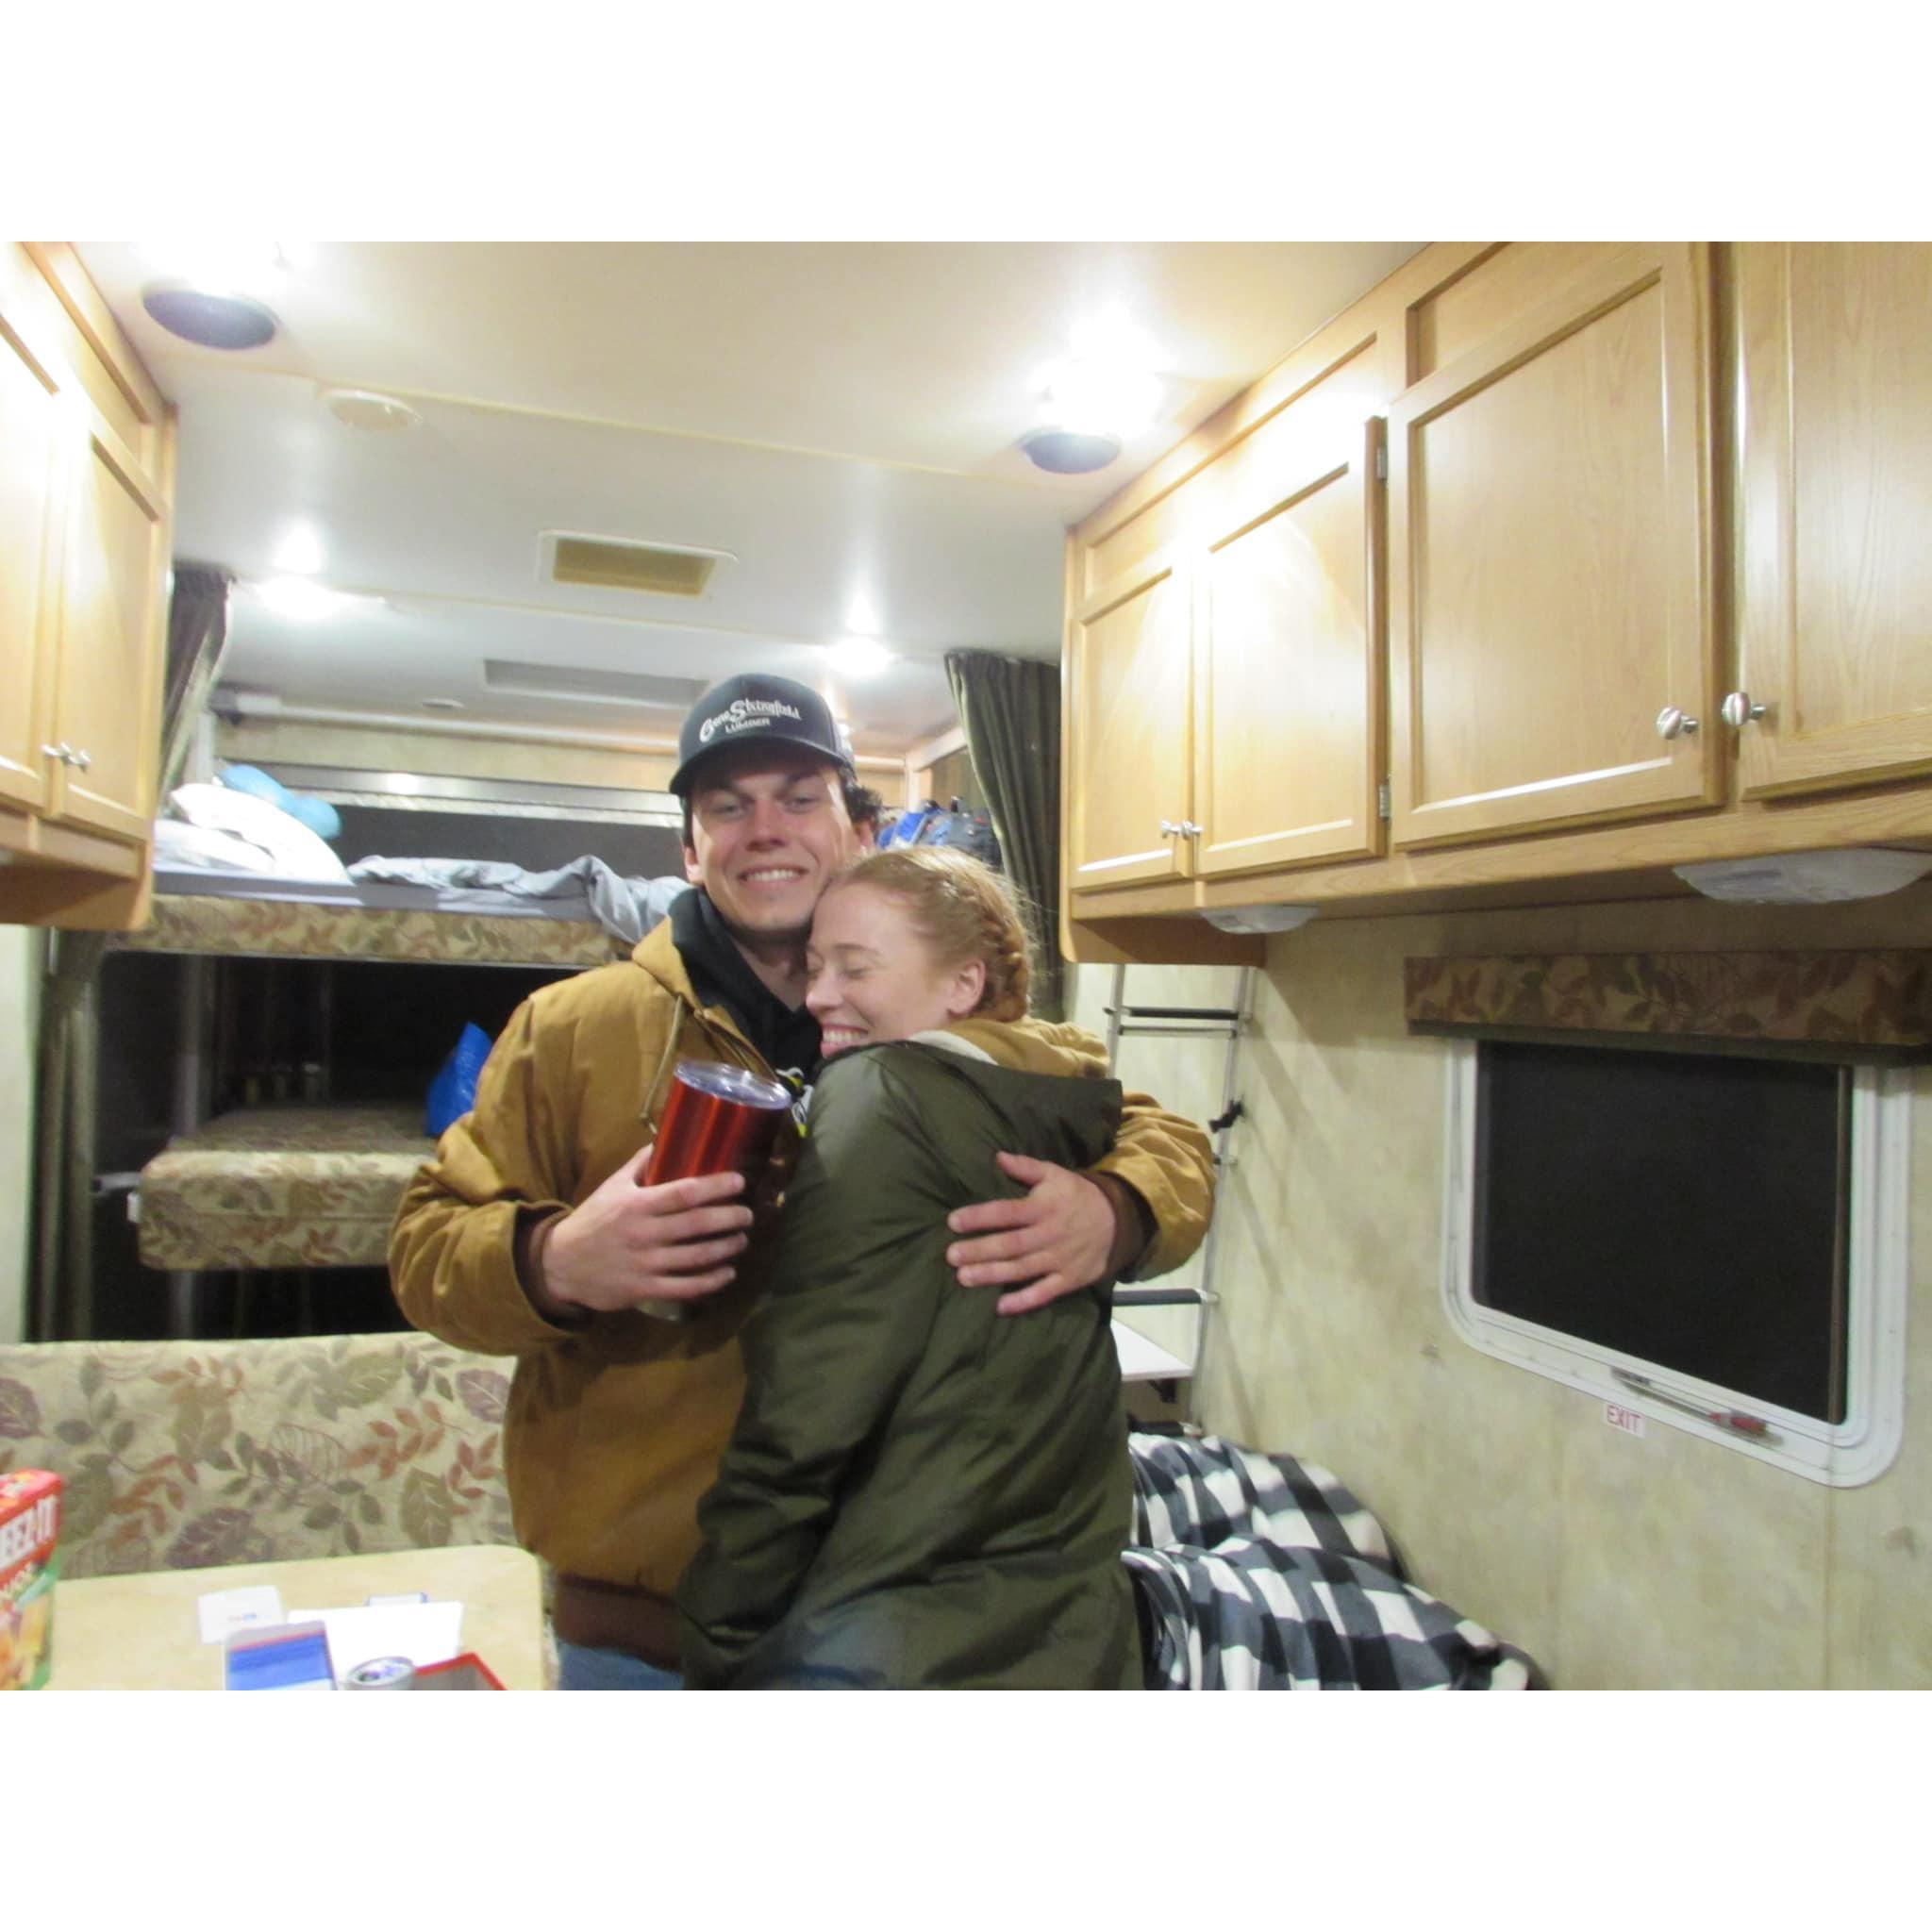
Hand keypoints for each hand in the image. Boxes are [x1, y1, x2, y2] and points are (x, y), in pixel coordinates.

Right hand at [539, 1150, 752, 1314]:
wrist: (559, 1265)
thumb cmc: (592, 1221)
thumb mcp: (611, 1187)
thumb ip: (639, 1165)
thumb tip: (664, 1140)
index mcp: (637, 1205)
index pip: (685, 1193)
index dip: (717, 1186)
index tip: (740, 1182)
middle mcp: (643, 1234)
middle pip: (697, 1224)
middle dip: (730, 1218)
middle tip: (747, 1214)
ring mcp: (645, 1264)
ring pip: (697, 1257)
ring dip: (726, 1248)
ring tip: (741, 1240)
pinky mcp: (644, 1290)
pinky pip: (685, 1288)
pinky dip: (711, 1281)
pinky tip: (727, 1272)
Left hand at [946, 1152, 1117, 1315]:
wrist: (1118, 1220)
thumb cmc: (1076, 1195)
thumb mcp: (1055, 1174)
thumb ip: (1025, 1167)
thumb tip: (997, 1157)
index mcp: (1043, 1207)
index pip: (1007, 1212)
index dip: (980, 1217)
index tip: (953, 1221)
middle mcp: (1049, 1234)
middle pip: (1010, 1244)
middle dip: (980, 1250)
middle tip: (951, 1255)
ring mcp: (1059, 1259)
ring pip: (1022, 1269)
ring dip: (993, 1275)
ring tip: (964, 1278)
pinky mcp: (1069, 1279)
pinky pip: (1044, 1293)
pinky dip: (1024, 1301)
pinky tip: (1000, 1307)